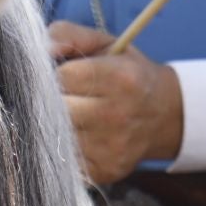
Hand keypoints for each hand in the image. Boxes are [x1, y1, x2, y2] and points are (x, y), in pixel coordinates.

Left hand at [48, 21, 183, 186]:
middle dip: (50, 101)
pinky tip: (78, 135)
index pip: (61, 77)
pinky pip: (65, 158)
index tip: (59, 75)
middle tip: (61, 96)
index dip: (53, 75)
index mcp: (120, 78)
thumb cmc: (126, 73)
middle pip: (56, 109)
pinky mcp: (105, 170)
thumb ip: (66, 34)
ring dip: (54, 125)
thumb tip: (41, 50)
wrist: (164, 115)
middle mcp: (118, 115)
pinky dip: (63, 146)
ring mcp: (112, 148)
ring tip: (71, 114)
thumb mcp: (104, 43)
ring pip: (56, 136)